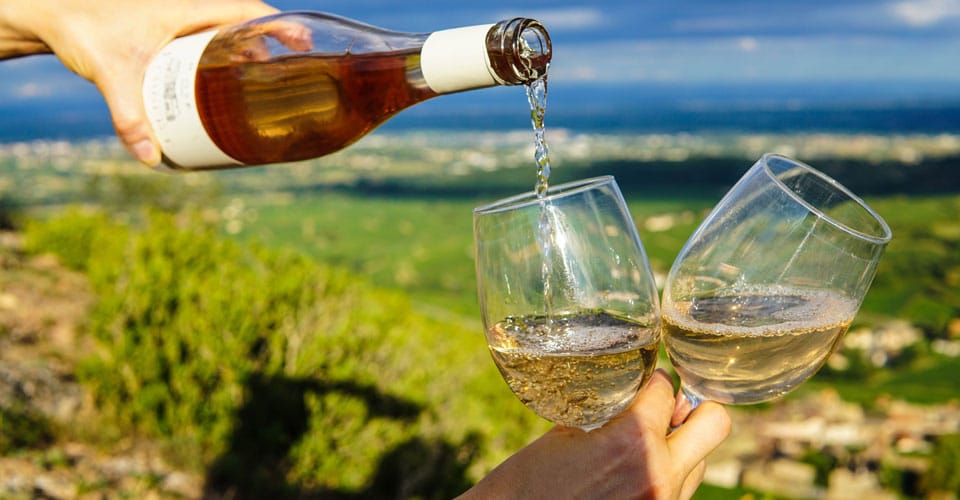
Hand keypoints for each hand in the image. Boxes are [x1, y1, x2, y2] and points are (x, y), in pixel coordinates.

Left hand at [0, 0, 277, 166]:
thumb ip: (129, 116)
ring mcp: (181, 20)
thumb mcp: (111, 73)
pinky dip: (226, 58)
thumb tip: (151, 158)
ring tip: (262, 90)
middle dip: (271, 50)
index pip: (248, 10)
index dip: (281, 25)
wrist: (52, 15)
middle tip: (286, 81)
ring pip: (228, 34)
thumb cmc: (82, 29)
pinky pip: (210, 41)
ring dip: (249, 56)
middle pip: (246, 25)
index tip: (304, 43)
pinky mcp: (171, 33)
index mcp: (188, 7)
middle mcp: (190, 10)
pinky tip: (227, 87)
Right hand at [461, 369, 730, 499]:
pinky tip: (631, 474)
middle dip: (693, 409)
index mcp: (631, 442)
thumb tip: (628, 400)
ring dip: (679, 447)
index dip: (654, 379)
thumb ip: (604, 415)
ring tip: (642, 448)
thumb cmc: (526, 483)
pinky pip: (680, 490)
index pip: (666, 390)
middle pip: (715, 422)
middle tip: (666, 410)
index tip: (644, 380)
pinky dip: (665, 475)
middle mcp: (659, 474)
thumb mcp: (562, 436)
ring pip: (701, 461)